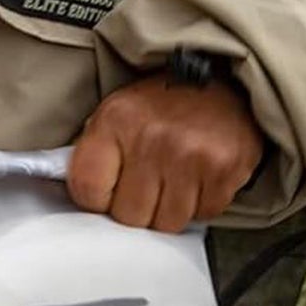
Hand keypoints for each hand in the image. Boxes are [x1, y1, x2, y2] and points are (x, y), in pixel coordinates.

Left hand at [67, 73, 264, 232]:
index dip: (98, 199)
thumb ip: (94, 155)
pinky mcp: (225, 170)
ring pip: (167, 223)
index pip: (88, 190)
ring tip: (174, 178)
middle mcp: (153, 137)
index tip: (108, 191)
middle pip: (130, 216)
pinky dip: (201, 204)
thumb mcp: (116, 114)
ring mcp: (192, 155)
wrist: (224, 82)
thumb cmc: (165, 104)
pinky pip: (203, 215)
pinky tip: (199, 178)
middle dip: (137, 207)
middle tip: (147, 182)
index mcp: (117, 120)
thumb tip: (80, 201)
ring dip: (170, 209)